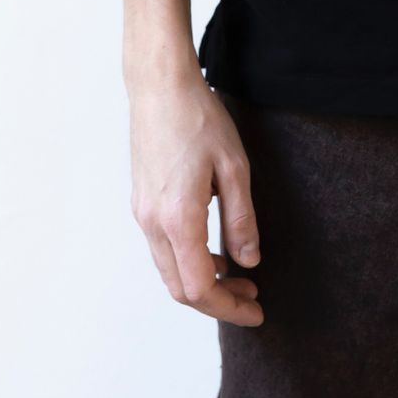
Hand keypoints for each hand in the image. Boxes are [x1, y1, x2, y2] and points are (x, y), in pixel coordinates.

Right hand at [129, 75, 264, 325]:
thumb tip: (248, 262)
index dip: (228, 307)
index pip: (199, 288)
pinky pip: (162, 248)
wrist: (159, 86)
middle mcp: (153, 223)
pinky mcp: (141, 202)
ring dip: (202, 281)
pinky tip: (213, 248)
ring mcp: (142, 214)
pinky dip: (188, 260)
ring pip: (169, 270)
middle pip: (180, 288)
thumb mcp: (234, 168)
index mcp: (178, 219)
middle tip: (252, 297)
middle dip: (217, 301)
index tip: (256, 311)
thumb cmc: (199, 119)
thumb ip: (241, 220)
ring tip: (238, 274)